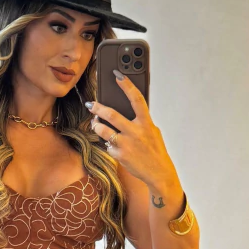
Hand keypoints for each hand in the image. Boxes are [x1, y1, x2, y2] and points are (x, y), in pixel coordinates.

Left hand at [86, 73, 176, 193]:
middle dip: (97, 107)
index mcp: (146, 123)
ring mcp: (126, 144)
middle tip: (90, 104)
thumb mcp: (152, 131)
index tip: (118, 75)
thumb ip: (140, 121)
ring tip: (96, 124)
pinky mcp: (119, 155)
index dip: (127, 86)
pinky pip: (107, 145)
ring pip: (102, 130)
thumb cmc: (155, 150)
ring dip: (96, 125)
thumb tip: (124, 111)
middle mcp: (136, 132)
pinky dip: (108, 144)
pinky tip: (114, 145)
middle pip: (111, 114)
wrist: (158, 173)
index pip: (136, 99)